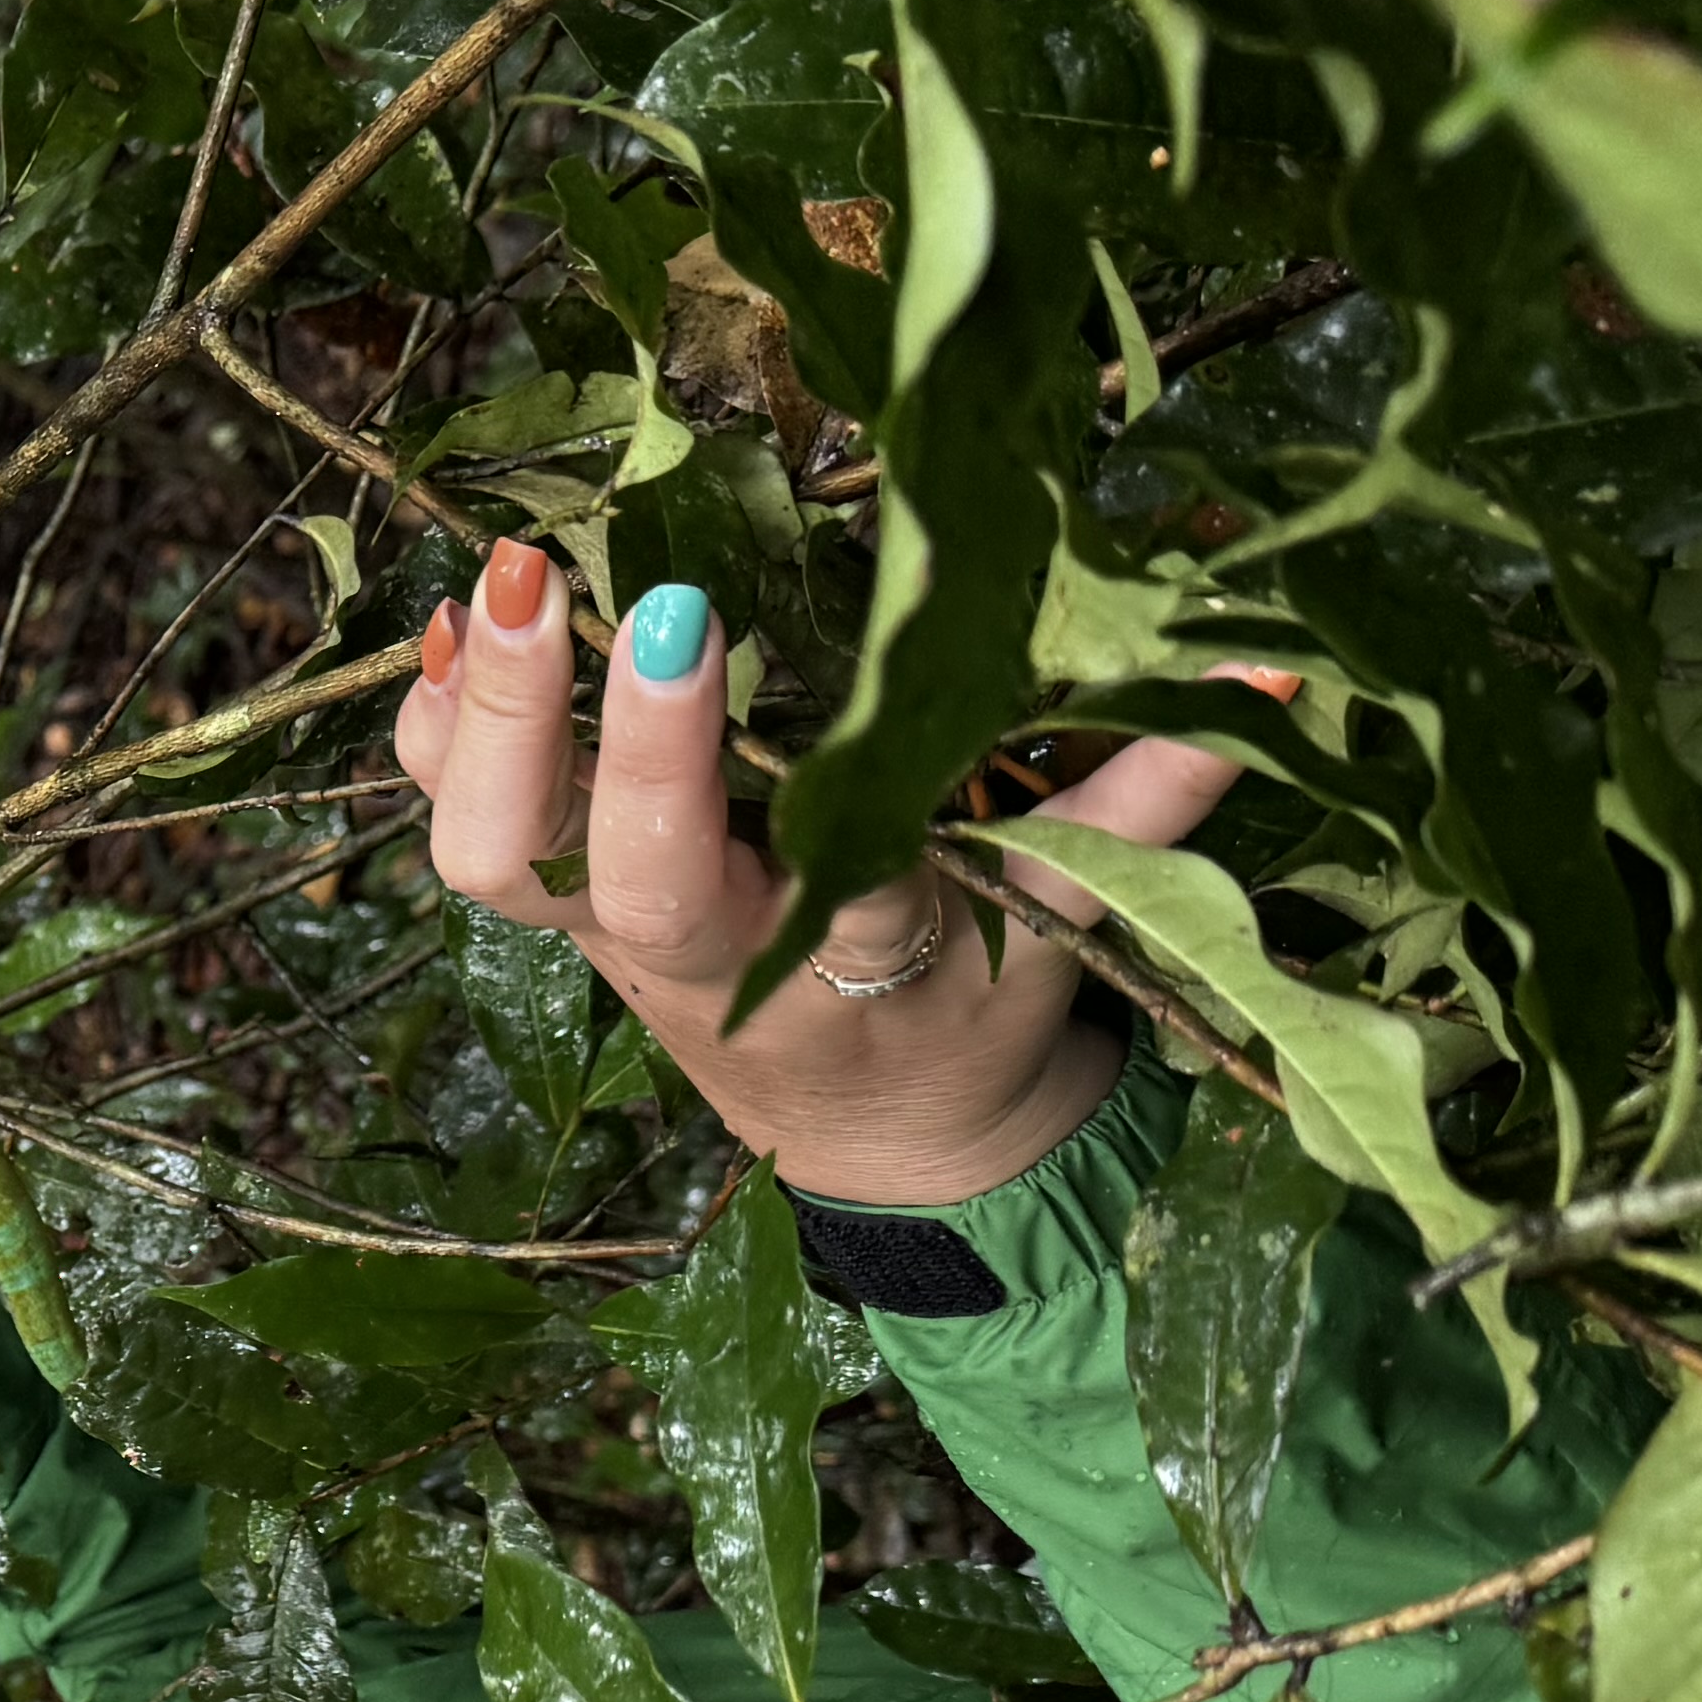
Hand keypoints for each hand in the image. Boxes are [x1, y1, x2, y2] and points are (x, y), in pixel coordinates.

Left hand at [395, 545, 1243, 1212]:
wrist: (877, 1127)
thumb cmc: (971, 1011)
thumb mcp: (1062, 929)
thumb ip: (1138, 809)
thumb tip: (1264, 673)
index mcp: (790, 961)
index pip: (708, 864)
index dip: (676, 753)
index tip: (685, 616)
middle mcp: (665, 947)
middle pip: (544, 858)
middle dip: (535, 721)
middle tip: (541, 577)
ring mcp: (592, 925)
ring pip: (477, 843)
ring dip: (467, 717)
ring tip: (488, 574)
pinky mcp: (559, 890)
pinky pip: (461, 814)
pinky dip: (437, 725)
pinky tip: (451, 620)